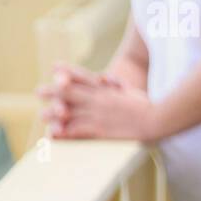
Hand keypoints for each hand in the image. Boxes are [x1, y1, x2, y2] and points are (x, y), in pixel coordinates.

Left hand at [36, 65, 158, 141]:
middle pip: (72, 93)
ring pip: (70, 112)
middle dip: (54, 91)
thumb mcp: (133, 92)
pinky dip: (64, 132)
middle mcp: (100, 100)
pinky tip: (53, 134)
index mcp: (109, 90)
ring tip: (42, 115)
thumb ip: (118, 86)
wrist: (160, 118)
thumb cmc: (153, 106)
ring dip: (54, 113)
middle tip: (39, 91)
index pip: (85, 76)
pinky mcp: (101, 130)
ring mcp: (99, 114)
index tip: (55, 66)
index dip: (69, 71)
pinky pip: (78, 131)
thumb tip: (105, 78)